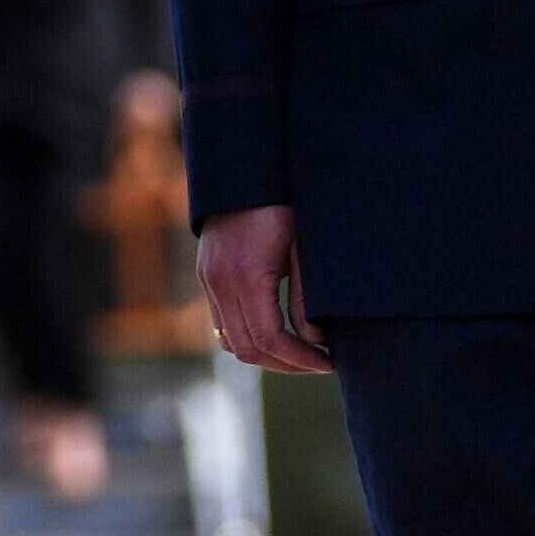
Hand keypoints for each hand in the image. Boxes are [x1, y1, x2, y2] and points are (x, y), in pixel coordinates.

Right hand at [197, 201, 329, 377]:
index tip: (327, 362)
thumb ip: (305, 298)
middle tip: (317, 363)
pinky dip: (246, 337)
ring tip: (298, 353)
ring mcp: (209, 281)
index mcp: (248, 276)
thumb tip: (314, 338)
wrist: (244, 172)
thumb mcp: (303, 249)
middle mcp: (221, 283)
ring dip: (264, 355)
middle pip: (247, 348)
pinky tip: (274, 333)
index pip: (269, 339)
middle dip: (285, 364)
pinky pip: (221, 323)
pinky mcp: (207, 277)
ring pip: (230, 342)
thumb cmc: (282, 204)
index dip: (300, 359)